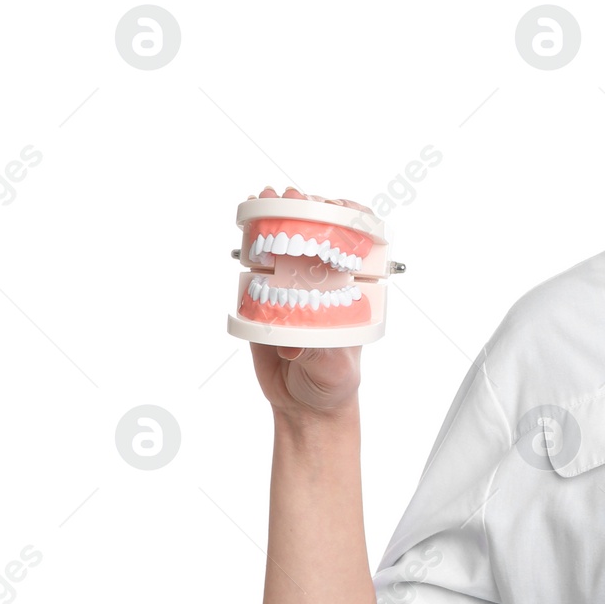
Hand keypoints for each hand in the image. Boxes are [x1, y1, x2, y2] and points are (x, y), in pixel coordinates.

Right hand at [244, 186, 371, 419]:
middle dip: (308, 208)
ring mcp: (293, 286)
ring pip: (287, 243)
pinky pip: (255, 266)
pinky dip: (249, 241)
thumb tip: (296, 342)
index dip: (351, 218)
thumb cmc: (334, 382)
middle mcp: (324, 282)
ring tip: (266, 197)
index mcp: (351, 291)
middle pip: (321, 233)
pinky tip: (245, 221)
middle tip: (294, 197)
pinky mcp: (262, 297)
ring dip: (276, 216)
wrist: (303, 406)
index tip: (338, 205)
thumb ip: (318, 353)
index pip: (359, 243)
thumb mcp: (334, 368)